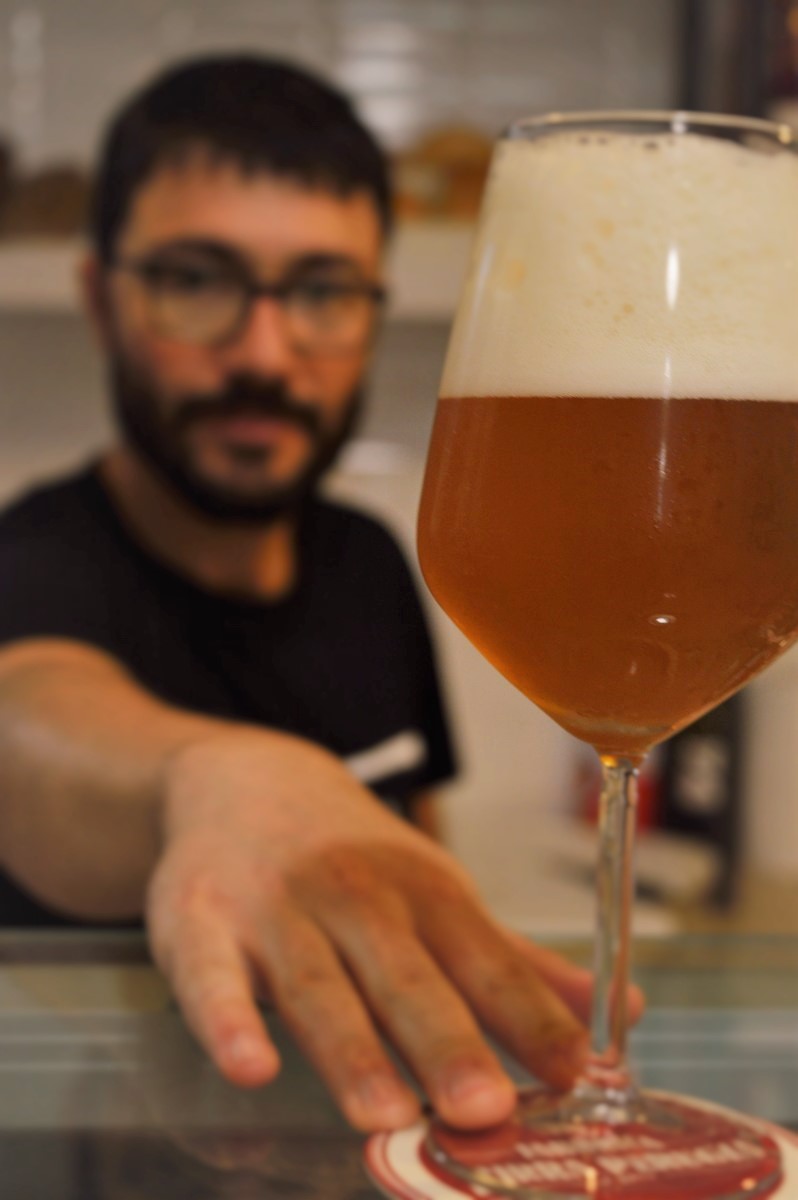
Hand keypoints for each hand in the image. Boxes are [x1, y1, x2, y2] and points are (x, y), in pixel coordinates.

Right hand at [146, 731, 641, 1132]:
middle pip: (407, 976)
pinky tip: (249, 1066)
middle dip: (447, 1040)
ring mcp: (277, 909)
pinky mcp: (200, 920)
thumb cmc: (356, 858)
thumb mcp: (440, 893)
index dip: (531, 1017)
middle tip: (486, 1108)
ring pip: (318, 985)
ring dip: (350, 1048)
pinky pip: (209, 975)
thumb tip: (622, 1013)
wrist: (245, 781)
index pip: (487, 960)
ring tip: (384, 1111)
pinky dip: (227, 1019)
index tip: (578, 1074)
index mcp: (425, 892)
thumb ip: (516, 962)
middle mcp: (357, 896)